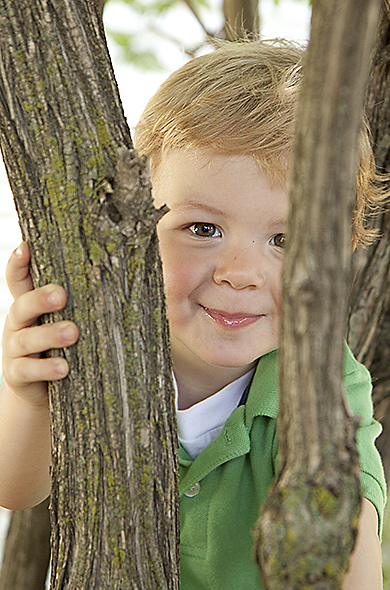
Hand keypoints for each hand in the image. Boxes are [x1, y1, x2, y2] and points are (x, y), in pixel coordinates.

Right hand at [2, 242, 78, 405]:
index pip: (18, 280)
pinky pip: (28, 369)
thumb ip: (77, 303)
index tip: (26, 247)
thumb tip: (117, 279)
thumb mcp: (64, 320)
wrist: (42, 389)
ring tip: (72, 333)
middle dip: (41, 299)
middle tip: (61, 295)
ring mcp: (14, 349)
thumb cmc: (61, 347)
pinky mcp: (16, 373)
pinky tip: (64, 368)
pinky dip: (46, 368)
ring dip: (50, 334)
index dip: (18, 264)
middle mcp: (17, 323)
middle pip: (23, 305)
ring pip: (28, 338)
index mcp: (28, 306)